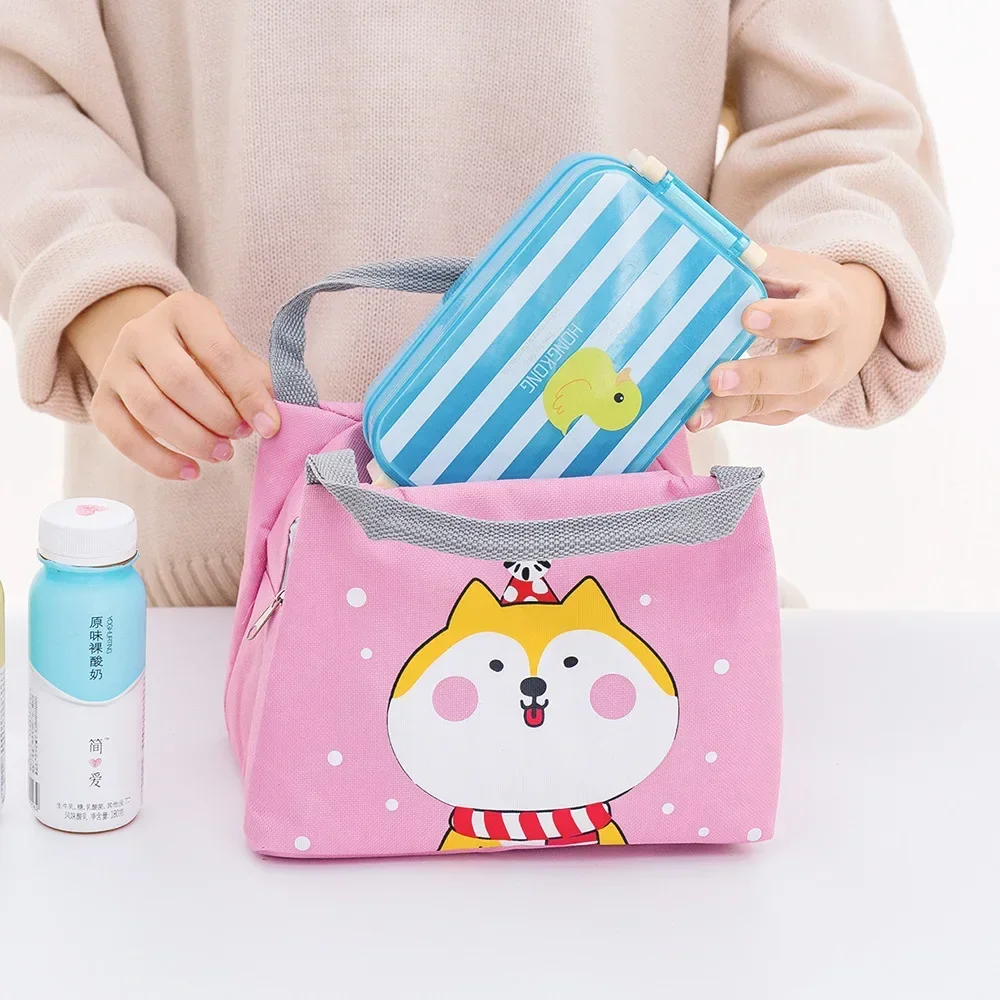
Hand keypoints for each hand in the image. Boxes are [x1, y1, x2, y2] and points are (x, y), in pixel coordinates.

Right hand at [66, 287, 279, 479]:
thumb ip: (256, 382)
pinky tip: (189, 471)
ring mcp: (115, 363)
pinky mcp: (101, 398)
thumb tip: (274, 419)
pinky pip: (122, 435)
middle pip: (179, 381)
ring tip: (220, 454)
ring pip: (150, 408)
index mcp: (185, 310)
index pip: (219, 353)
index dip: (247, 394)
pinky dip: (158, 460)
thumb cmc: (208, 358)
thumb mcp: (236, 357)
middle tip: (239, 437)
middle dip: (217, 417)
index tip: (268, 426)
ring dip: (191, 439)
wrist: (155, 352)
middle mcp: (142, 331)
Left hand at [686, 246, 886, 429]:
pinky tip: (697, 416)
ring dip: (733, 409)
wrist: (852, 324)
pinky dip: (730, 417)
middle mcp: (830, 356)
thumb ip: (753, 266)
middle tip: (716, 378)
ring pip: (777, 404)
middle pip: (801, 373)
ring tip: (695, 414)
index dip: (784, 319)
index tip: (747, 316)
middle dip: (757, 377)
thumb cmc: (806, 289)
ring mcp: (815, 389)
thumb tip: (701, 255)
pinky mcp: (795, 409)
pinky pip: (763, 417)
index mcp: (831, 310)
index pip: (815, 317)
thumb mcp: (790, 268)